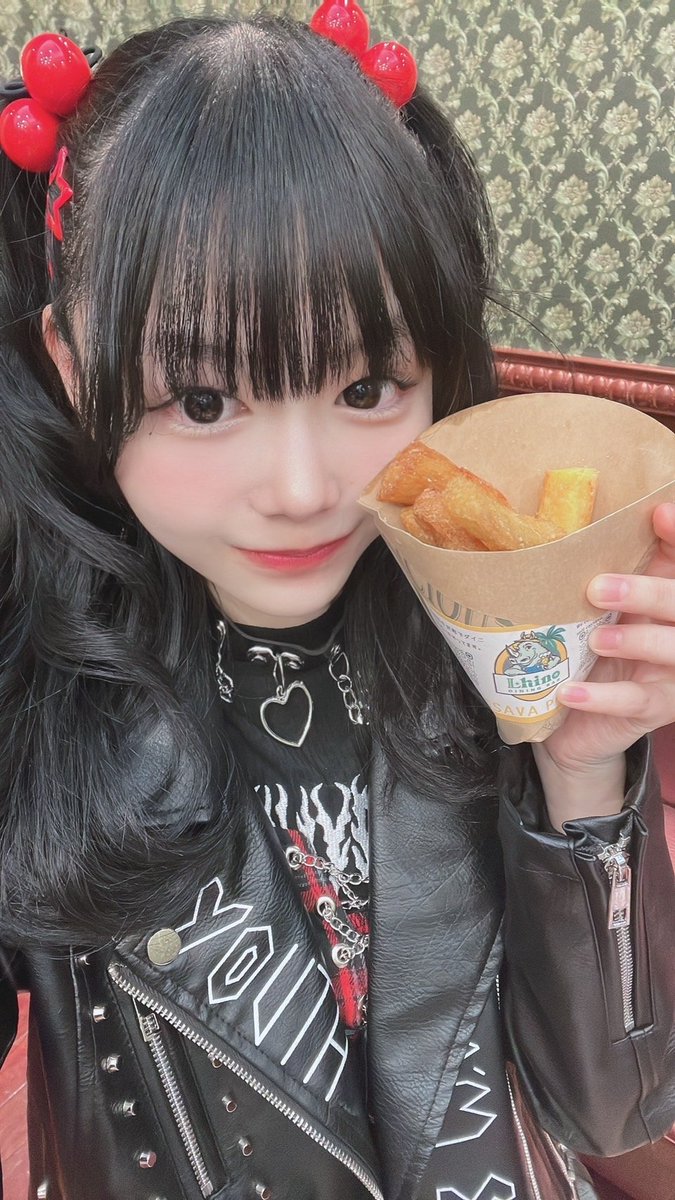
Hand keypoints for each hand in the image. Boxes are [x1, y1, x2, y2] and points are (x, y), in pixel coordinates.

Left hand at [534, 502, 674, 826]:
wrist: (576, 723)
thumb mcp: (590, 613)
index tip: (659, 514)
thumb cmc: (586, 654)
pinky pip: (636, 702)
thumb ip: (593, 577)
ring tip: (596, 641)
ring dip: (635, 641)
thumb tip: (563, 529)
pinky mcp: (653, 711)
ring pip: (673, 651)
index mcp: (664, 599)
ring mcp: (671, 673)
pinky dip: (602, 698)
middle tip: (598, 589)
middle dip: (648, 592)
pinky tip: (569, 691)